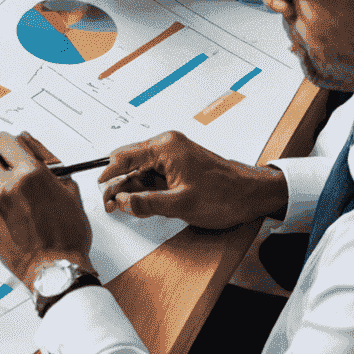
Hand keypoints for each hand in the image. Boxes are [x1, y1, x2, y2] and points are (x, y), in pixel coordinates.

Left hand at [0, 131, 93, 284]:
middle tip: (11, 172)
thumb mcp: (70, 190)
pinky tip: (6, 211)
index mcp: (31, 173)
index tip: (11, 149)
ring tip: (8, 193)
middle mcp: (8, 184)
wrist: (56, 269)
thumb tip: (29, 141)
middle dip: (0, 161)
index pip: (5, 140)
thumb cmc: (67, 234)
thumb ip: (49, 160)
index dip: (9, 144)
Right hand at [98, 131, 286, 229]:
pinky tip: (145, 203)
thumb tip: (121, 201)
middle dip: (119, 184)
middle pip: (129, 162)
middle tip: (112, 204)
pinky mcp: (178, 165)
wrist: (253, 195)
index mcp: (166, 147)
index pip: (124, 157)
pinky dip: (146, 188)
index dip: (108, 175)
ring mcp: (173, 154)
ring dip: (133, 188)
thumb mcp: (182, 204)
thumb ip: (147, 203)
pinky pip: (153, 174)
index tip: (100, 190)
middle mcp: (167, 146)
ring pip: (140, 170)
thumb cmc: (226, 195)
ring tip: (129, 207)